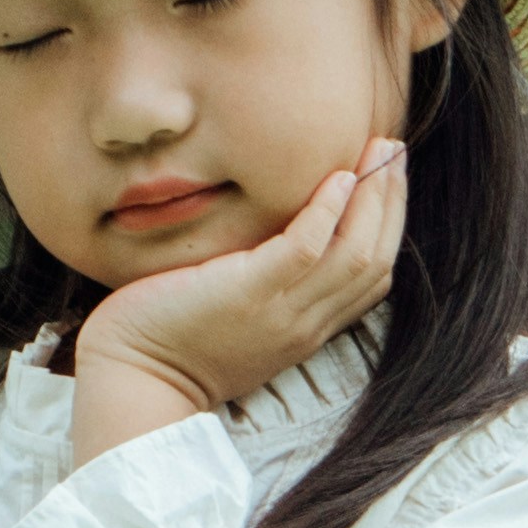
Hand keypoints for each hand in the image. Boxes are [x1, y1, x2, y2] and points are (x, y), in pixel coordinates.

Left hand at [67, 140, 408, 462]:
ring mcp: (281, 311)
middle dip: (392, 200)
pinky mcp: (248, 292)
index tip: (387, 180)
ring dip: (374, 196)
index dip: (388, 225)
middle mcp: (304, 323)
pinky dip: (328, 211)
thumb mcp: (238, 319)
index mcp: (306, 330)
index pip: (371, 277)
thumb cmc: (170, 344)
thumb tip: (274, 241)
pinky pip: (305, 249)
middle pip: (374, 260)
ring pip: (355, 253)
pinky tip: (338, 177)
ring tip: (379, 149)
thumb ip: (267, 287)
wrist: (134, 378)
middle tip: (393, 150)